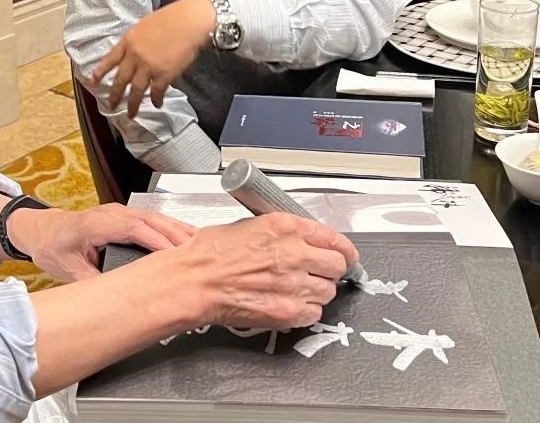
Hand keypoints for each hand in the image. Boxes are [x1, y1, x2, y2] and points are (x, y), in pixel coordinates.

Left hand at [7, 204, 195, 282]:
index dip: (155, 240)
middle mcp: (109, 213)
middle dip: (175, 234)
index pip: (132, 228)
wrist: (41, 230)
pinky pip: (151, 220)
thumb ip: (92, 282)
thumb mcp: (68, 270)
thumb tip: (117, 299)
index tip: (175, 254)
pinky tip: (185, 238)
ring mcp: (118, 212)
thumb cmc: (52, 246)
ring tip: (200, 244)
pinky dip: (169, 228)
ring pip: (154, 217)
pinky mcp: (124, 217)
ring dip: (176, 229)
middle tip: (198, 251)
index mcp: (94, 223)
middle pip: (149, 219)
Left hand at [91, 0, 216, 118]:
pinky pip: (157, 92)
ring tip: (131, 114)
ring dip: (133, 104)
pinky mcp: (164, 75)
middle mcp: (135, 56)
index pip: (110, 59)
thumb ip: (137, 39)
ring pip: (136, 91)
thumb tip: (135, 50)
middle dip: (115, 95)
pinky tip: (157, 104)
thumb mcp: (146, 24)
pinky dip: (156, 99)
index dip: (100, 71)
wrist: (190, 21)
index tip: (92, 81)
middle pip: (121, 79)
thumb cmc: (172, 17)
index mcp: (129, 41)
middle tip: (111, 105)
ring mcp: (148, 67)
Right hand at [180, 213, 358, 329]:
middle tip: (318, 273)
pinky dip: (305, 310)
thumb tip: (302, 239)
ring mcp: (294, 284)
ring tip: (295, 289)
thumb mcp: (248, 225)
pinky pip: (314, 313)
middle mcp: (295, 254)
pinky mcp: (289, 311)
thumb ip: (282, 232)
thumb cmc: (210, 253)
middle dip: (330, 270)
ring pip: (328, 291)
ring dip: (316, 291)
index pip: (334, 238)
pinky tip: (287, 303)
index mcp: (285, 227)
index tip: (344, 255)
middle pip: (337, 266)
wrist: (194, 281)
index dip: (342, 250)